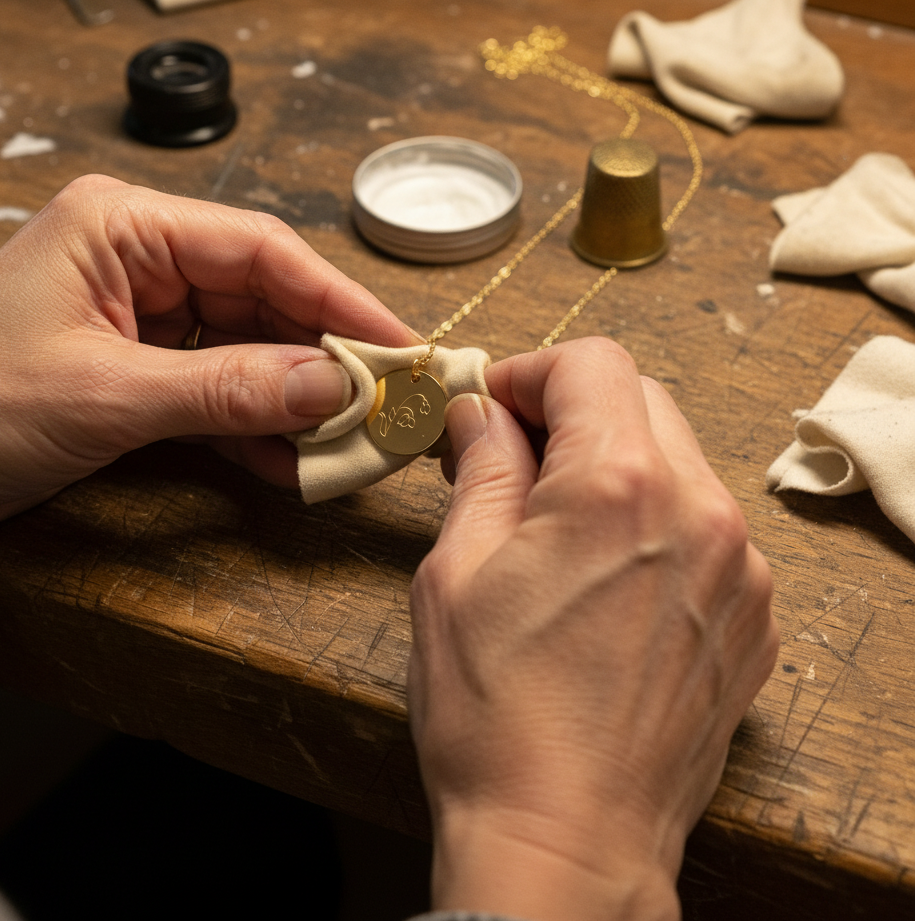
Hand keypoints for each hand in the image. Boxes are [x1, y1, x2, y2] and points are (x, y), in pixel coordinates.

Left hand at [0, 175, 411, 537]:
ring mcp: (145, 318)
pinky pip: (220, 393)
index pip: (261, 250)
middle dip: (326, 358)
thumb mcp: (106, 395)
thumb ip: (227, 390)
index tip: (400, 345)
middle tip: (388, 405)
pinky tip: (294, 464)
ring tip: (353, 442)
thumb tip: (332, 386)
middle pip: (266, 300)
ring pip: (251, 351)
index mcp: (125, 225)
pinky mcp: (142, 371)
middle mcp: (142, 260)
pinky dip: (256, 430)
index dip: (339, 299)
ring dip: (298, 401)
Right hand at [408, 338, 777, 920]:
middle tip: (511, 460)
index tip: (491, 408)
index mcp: (618, 488)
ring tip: (554, 527)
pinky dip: (655, 522)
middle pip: (640, 400)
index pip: (591, 364)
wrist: (567, 841)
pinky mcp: (751, 617)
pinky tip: (605, 579)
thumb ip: (480, 469)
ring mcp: (739, 569)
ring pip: (677, 461)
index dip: (529, 374)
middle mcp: (700, 513)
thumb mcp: (456, 573)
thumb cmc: (498, 717)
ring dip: (613, 467)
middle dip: (570, 413)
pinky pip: (706, 527)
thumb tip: (479, 414)